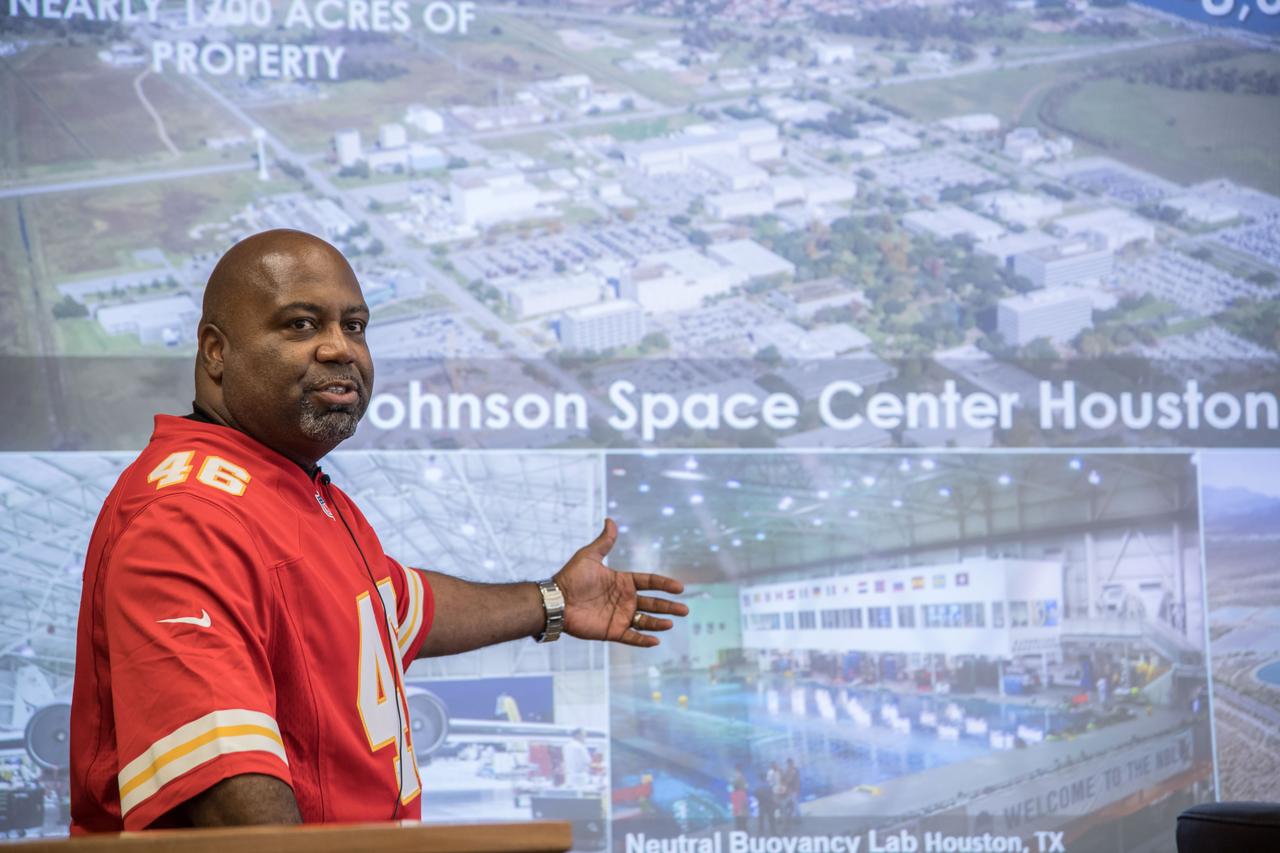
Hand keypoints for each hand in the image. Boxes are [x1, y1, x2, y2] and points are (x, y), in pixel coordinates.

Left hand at [553, 518, 687, 646]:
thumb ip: (605, 542)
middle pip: (652, 603)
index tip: (680, 587)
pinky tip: (655, 641)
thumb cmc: (571, 577)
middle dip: (669, 606)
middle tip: (685, 610)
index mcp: (622, 582)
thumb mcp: (590, 556)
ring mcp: (619, 616)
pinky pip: (631, 637)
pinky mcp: (611, 631)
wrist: (556, 600)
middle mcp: (624, 599)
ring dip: (658, 623)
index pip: (649, 582)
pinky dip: (643, 640)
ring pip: (645, 620)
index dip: (665, 584)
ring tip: (671, 623)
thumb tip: (610, 520)